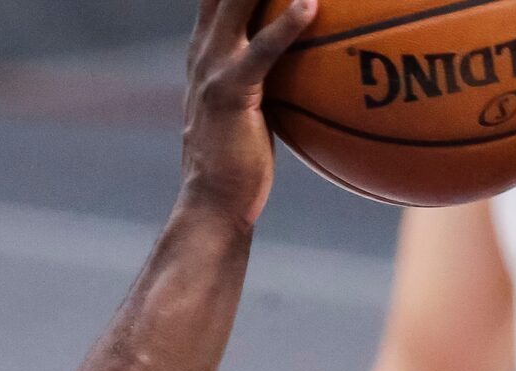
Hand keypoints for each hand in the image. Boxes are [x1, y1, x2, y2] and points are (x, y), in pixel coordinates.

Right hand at [179, 0, 315, 227]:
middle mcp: (204, 48)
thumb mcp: (251, 111)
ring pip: (239, 2)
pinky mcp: (230, 92)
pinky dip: (285, 26)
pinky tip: (311, 5)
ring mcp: (213, 67)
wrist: (215, 205)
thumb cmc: (241, 166)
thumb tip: (302, 70)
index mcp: (207, 48)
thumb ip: (266, 80)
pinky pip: (262, 51)